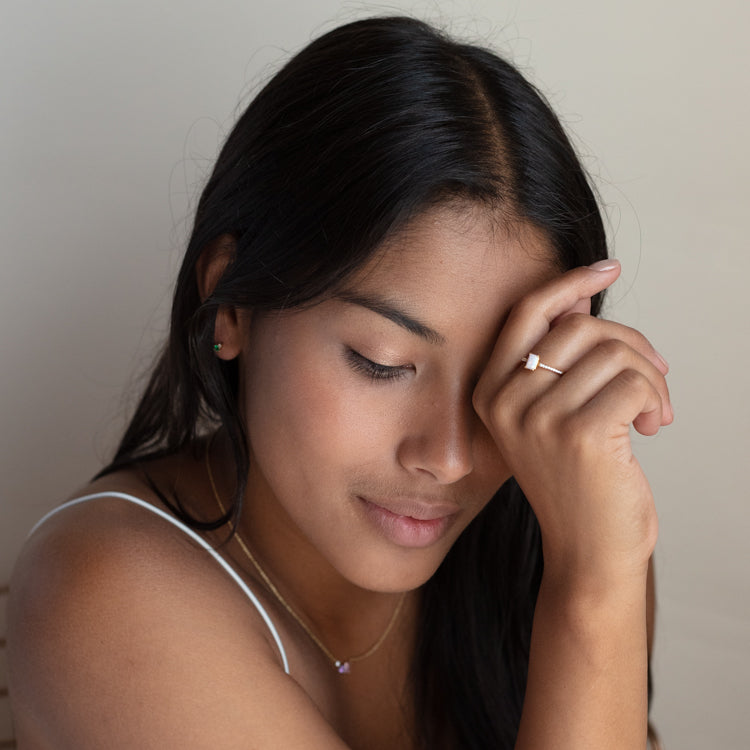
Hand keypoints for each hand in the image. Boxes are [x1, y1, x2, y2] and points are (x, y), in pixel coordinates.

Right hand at [472, 261, 671, 587]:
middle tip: (654, 380)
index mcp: (489, 391)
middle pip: (582, 327)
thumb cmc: (576, 480)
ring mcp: (536, 418)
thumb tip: (578, 307)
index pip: (527, 312)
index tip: (607, 268)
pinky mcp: (577, 435)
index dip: (569, 284)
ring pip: (613, 353)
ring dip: (650, 379)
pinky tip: (652, 428)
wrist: (587, 549)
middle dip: (632, 346)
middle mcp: (503, 402)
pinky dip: (656, 399)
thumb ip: (555, 363)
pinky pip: (634, 382)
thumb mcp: (549, 416)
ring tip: (652, 411)